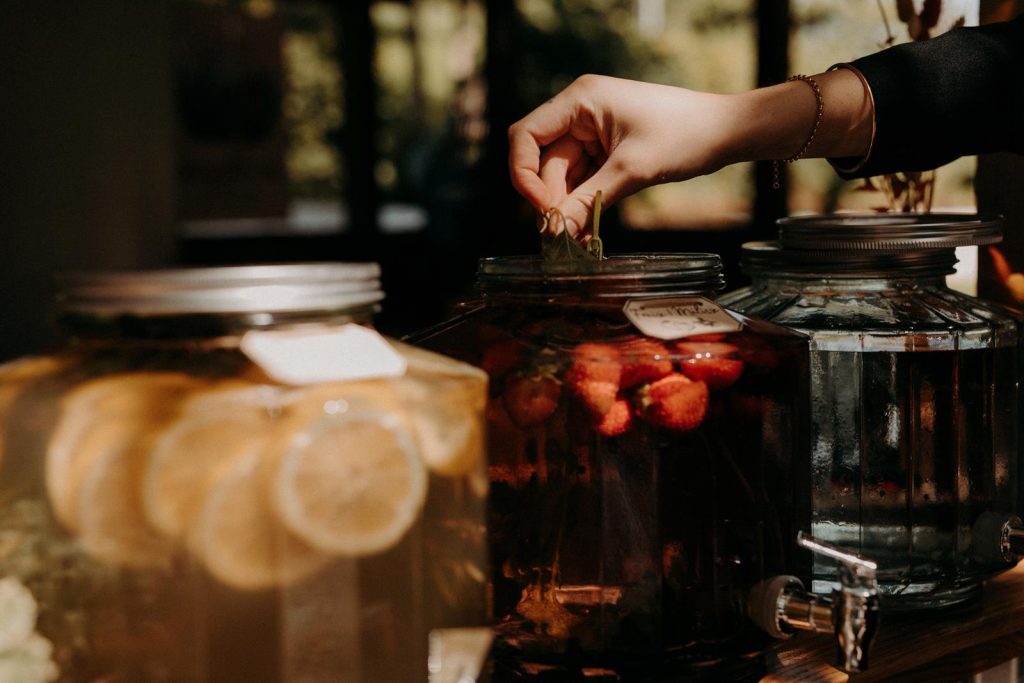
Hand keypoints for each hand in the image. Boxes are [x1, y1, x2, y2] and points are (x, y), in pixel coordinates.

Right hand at [507, 70, 872, 235]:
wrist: (728, 132)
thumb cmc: (686, 135)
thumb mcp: (632, 170)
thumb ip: (588, 200)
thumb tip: (555, 232)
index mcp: (580, 100)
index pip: (526, 136)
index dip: (524, 175)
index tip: (543, 209)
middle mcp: (580, 113)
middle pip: (544, 163)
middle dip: (552, 200)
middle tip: (561, 237)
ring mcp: (592, 133)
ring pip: (563, 177)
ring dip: (568, 208)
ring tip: (577, 241)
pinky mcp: (606, 152)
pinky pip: (583, 181)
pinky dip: (583, 205)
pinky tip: (586, 232)